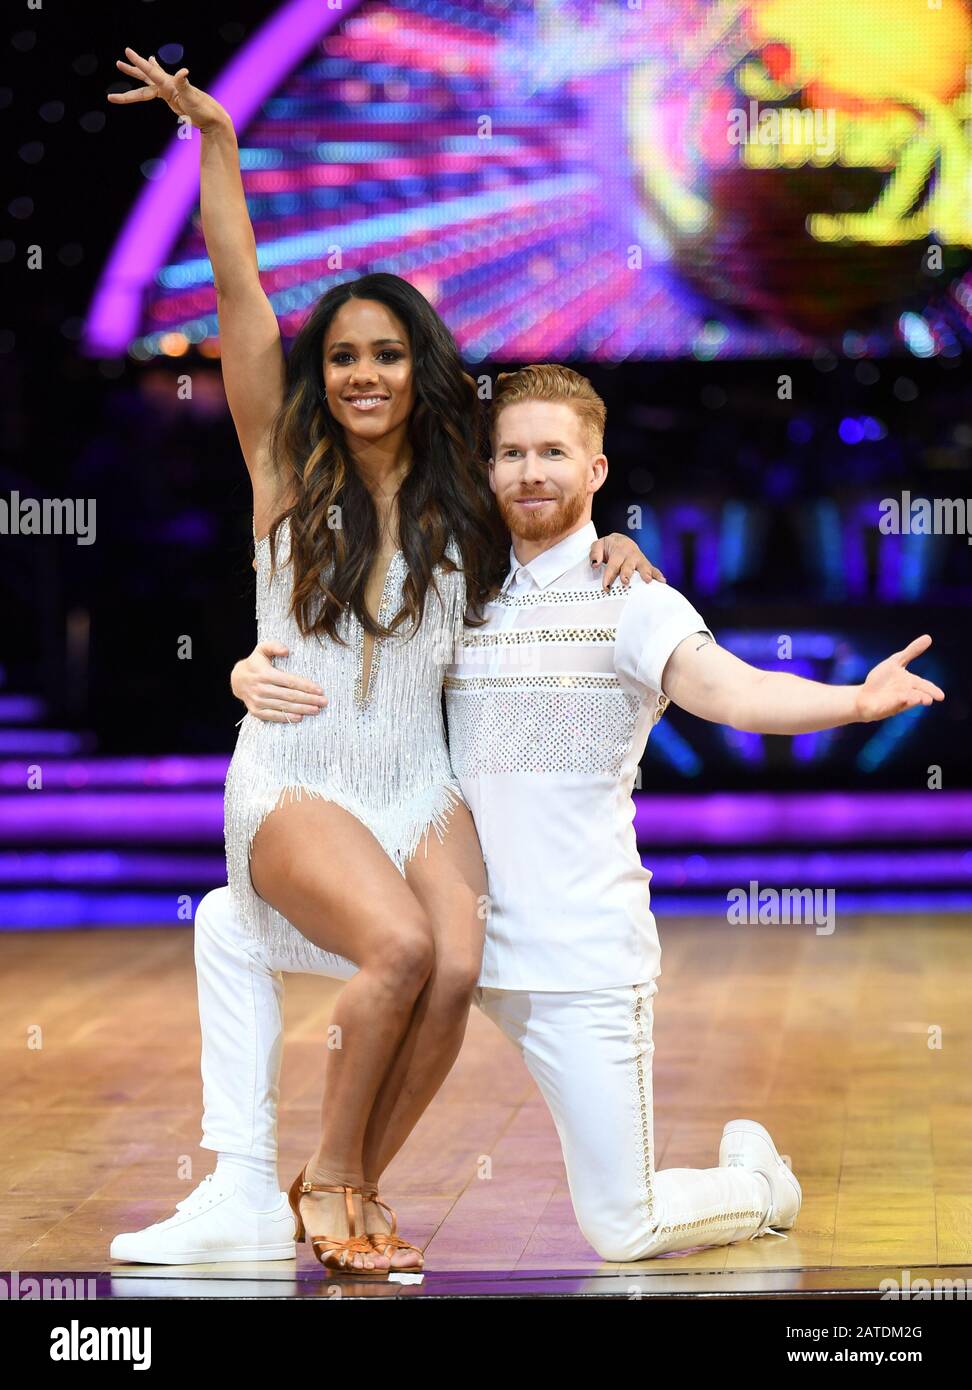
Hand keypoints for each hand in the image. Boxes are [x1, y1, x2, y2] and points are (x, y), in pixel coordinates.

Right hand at [108, 47, 228, 131]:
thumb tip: (183, 71)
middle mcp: (168, 85)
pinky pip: (154, 89)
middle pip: (145, 76)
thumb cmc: (203, 109)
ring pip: (147, 82)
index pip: (150, 72)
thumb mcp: (192, 98)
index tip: (127, 52)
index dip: (138, 62)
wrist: (212, 118)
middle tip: (118, 62)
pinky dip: (150, 82)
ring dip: (136, 74)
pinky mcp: (171, 98)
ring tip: (121, 65)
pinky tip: (150, 74)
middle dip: (132, 70)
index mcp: (169, 85)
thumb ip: (185, 85)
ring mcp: (168, 91)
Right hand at [231, 641, 328, 723]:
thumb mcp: (262, 649)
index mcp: (265, 673)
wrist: (236, 680)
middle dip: (309, 699)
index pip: (290, 681)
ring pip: (284, 706)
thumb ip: (274, 646)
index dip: (306, 686)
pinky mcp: (255, 711)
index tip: (320, 690)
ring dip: (302, 709)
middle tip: (323, 702)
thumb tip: (287, 650)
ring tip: (316, 710)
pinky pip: (273, 716)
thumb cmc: (255, 663)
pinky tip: (299, 718)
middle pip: (289, 695)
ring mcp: (258, 701)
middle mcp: (261, 688)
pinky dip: (287, 718)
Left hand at [590, 533, 665, 589]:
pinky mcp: (645, 563)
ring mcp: (639, 558)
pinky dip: (658, 574)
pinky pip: (652, 568)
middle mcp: (630, 554)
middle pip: (629, 565)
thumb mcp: (598, 545)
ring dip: (646, 573)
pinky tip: (662, 581)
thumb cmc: (609, 545)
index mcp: (618, 550)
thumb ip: (595, 553)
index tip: (606, 587)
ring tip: (648, 580)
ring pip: (643, 566)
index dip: (609, 576)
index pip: (613, 565)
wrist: (621, 539)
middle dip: (627, 573)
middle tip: (625, 581)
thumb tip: (595, 564)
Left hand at [855, 635, 944, 722]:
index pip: (924, 685)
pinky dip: (897, 701)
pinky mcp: (885, 707)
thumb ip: (911, 651)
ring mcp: (896, 702)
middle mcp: (906, 693)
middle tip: (935, 698)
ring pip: (907, 701)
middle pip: (919, 695)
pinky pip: (892, 704)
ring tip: (924, 700)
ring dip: (915, 699)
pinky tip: (903, 698)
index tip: (941, 696)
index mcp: (910, 683)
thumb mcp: (895, 661)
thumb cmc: (880, 680)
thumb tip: (929, 637)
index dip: (932, 690)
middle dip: (925, 697)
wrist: (863, 695)